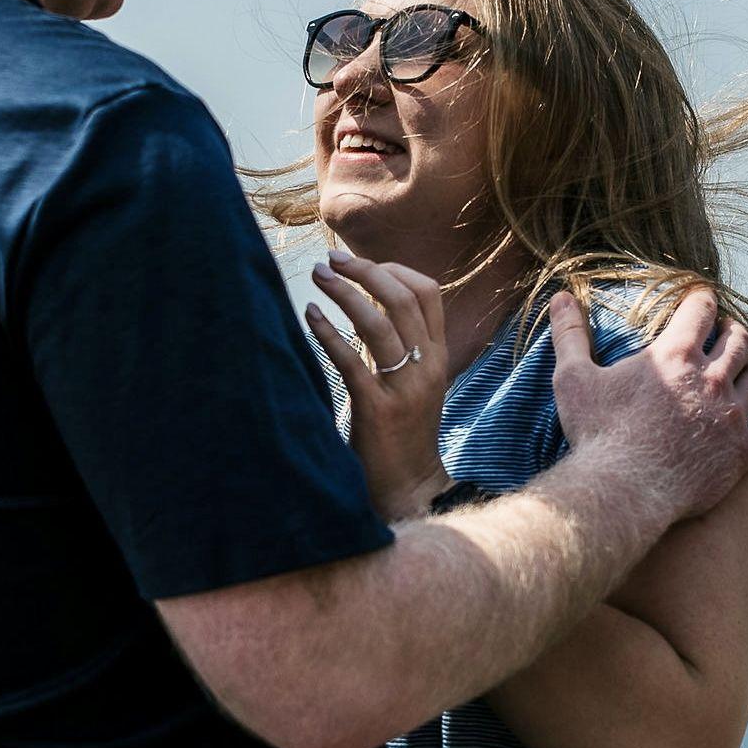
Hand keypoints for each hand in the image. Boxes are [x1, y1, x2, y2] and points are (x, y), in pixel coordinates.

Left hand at [305, 252, 451, 519]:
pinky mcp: (378, 410)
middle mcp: (427, 367)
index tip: (362, 265)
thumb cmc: (404, 434)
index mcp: (437, 357)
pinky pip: (351, 361)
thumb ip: (400, 349)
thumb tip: (367, 308)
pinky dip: (328, 333)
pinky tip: (309, 316)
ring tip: (319, 276)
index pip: (428, 293)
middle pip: (402, 299)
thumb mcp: (415, 385)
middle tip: (331, 259)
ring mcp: (405, 388)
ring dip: (345, 292)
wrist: (410, 488)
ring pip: (379, 323)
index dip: (394, 270)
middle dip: (365, 271)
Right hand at [546, 284, 747, 531]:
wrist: (623, 491)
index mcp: (675, 354)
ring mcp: (732, 417)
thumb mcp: (573, 379)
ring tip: (745, 374)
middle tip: (726, 334)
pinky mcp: (742, 453)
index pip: (702, 309)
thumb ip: (570, 335)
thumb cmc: (597, 434)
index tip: (702, 300)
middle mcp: (712, 379)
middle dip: (733, 332)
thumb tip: (560, 297)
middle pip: (739, 341)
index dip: (702, 300)